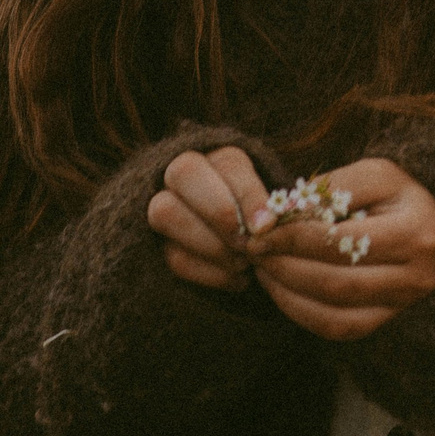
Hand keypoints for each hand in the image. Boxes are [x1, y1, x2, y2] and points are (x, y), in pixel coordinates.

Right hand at [147, 146, 276, 291]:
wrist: (249, 246)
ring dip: (210, 245)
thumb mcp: (275, 210)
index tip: (266, 226)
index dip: (248, 195)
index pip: (228, 164)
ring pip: (165, 212)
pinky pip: (172, 257)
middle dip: (219, 212)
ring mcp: (164, 206)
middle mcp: (184, 173)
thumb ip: (271, 211)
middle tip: (247, 243)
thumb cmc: (267, 222)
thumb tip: (265, 225)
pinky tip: (236, 278)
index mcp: (221, 157)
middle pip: (183, 171)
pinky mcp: (159, 244)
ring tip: (243, 263)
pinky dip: (209, 273)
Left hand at [247, 157, 434, 341]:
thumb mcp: (371, 174)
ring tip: (262, 267)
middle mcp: (417, 276)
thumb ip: (328, 190)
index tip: (261, 231)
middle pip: (336, 282)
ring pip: (334, 312)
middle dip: (286, 267)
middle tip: (255, 251)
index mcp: (416, 232)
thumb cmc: (393, 194)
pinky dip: (301, 312)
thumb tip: (277, 217)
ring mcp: (403, 305)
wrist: (424, 223)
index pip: (342, 242)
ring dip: (288, 291)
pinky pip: (337, 328)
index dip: (295, 239)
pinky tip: (280, 289)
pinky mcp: (385, 321)